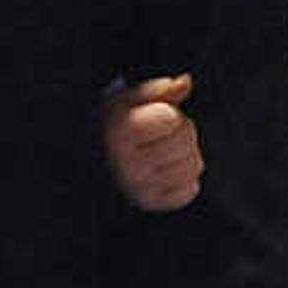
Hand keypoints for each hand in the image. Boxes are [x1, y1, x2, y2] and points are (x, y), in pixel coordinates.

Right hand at [104, 73, 202, 212]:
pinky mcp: (152, 205)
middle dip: (182, 131)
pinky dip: (184, 180)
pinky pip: (191, 190)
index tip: (156, 116)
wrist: (93, 162)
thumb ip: (160, 89)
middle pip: (187, 141)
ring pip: (194, 166)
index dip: (170, 112)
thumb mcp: (130, 99)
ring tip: (165, 152)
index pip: (170, 118)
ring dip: (186, 155)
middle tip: (163, 134)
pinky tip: (166, 172)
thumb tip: (185, 82)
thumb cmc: (115, 125)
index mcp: (119, 133)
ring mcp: (140, 189)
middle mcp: (127, 165)